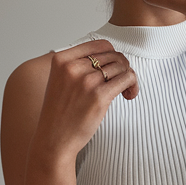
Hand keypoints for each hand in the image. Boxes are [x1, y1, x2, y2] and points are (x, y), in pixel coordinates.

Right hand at [34, 39, 137, 159]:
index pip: (99, 44)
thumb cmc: (60, 113)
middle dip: (122, 67)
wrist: (54, 140)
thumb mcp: (61, 80)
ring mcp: (86, 81)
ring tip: (125, 91)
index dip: (112, 55)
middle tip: (122, 82)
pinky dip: (132, 85)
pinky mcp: (99, 96)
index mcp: (61, 59)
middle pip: (113, 55)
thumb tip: (113, 55)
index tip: (113, 68)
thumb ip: (80, 65)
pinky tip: (129, 95)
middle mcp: (72, 67)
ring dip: (128, 77)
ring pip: (121, 66)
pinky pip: (127, 79)